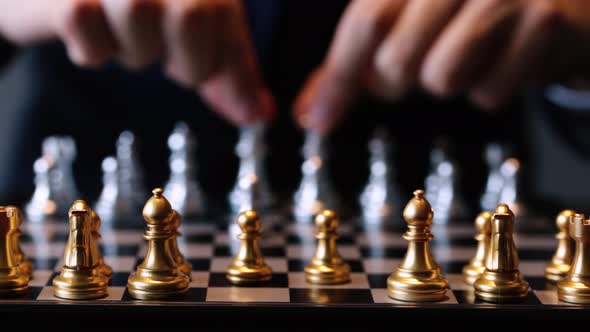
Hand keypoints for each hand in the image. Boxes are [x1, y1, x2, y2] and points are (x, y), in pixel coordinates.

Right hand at [0, 0, 273, 124]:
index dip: (240, 72)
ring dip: (137, 52)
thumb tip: (260, 114)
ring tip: (127, 41)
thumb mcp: (190, 34)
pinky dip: (92, 49)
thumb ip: (227, 70)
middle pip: (193, 17)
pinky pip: (87, 31)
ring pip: (139, 22)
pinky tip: (91, 38)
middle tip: (172, 63)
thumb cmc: (130, 11)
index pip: (226, 18)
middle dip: (190, 62)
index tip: (249, 113)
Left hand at [294, 0, 589, 133]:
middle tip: (420, 63)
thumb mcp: (409, 18)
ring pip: (441, 79)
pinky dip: (489, 88)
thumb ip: (359, 57)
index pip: (366, 22)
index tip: (317, 118)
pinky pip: (488, 93)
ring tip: (469, 52)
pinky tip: (504, 57)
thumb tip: (312, 109)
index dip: (338, 77)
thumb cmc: (474, 7)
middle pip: (397, 59)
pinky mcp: (544, 21)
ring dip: (448, 80)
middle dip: (397, 80)